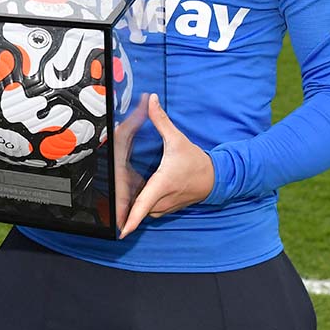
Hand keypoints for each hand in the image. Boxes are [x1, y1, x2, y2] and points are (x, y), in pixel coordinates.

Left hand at [119, 94, 213, 238]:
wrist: (216, 178)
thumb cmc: (196, 161)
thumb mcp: (177, 139)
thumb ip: (161, 120)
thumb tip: (151, 99)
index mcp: (163, 184)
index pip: (143, 205)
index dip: (132, 219)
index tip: (122, 231)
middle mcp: (162, 199)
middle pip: (137, 206)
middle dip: (125, 204)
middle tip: (113, 202)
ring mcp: (165, 207)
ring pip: (143, 209)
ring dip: (135, 203)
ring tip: (124, 196)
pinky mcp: (166, 209)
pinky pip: (149, 209)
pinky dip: (143, 203)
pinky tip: (137, 194)